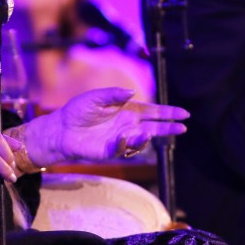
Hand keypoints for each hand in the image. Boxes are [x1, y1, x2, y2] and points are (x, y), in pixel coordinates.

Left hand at [13, 87, 187, 165]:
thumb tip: (132, 92)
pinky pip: (121, 149)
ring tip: (147, 134)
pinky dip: (124, 144)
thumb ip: (114, 94)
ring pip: (141, 141)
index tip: (184, 114)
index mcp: (128, 111)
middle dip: (168, 128)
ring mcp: (120, 139)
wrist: (61, 128)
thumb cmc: (78, 110)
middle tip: (183, 128)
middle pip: (154, 127)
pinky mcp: (109, 151)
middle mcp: (128, 126)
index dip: (168, 113)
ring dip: (147, 138)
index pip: (153, 112)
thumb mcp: (96, 97)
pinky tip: (123, 137)